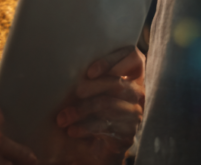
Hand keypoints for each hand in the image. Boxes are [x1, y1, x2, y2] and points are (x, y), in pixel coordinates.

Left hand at [55, 47, 144, 163]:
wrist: (94, 144)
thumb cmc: (88, 106)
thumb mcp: (90, 86)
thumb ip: (88, 74)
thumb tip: (67, 65)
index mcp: (131, 73)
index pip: (132, 56)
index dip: (112, 61)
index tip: (90, 72)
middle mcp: (137, 92)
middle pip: (118, 83)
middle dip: (93, 87)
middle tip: (76, 92)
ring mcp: (135, 114)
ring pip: (108, 105)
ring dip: (81, 110)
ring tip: (63, 118)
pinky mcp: (128, 134)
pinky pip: (106, 126)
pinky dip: (85, 128)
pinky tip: (72, 130)